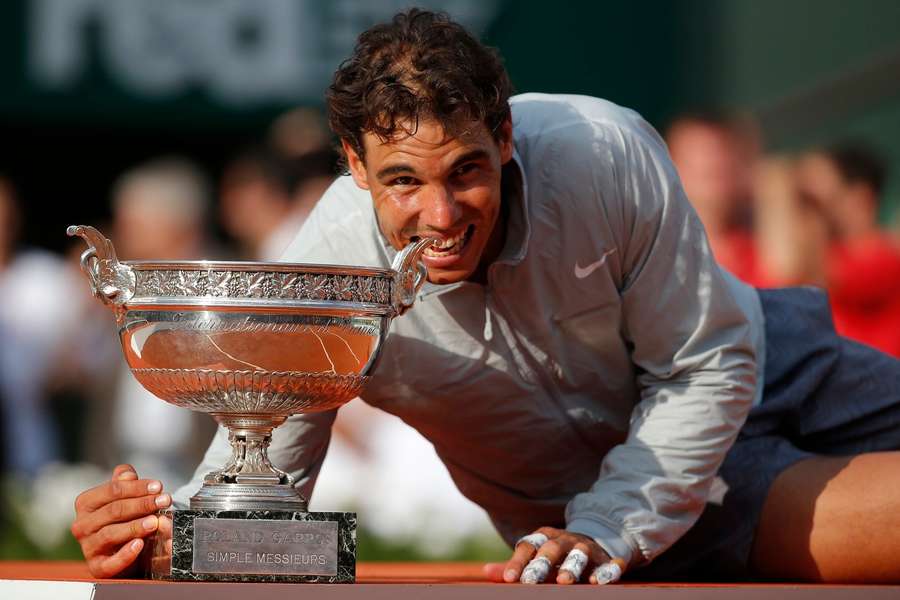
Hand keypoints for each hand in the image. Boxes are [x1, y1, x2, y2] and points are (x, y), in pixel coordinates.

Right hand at [70, 464, 171, 577]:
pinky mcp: (98, 567)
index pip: (112, 490)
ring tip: (155, 521)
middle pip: (114, 510)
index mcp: (86, 503)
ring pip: (111, 533)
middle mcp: (82, 525)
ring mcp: (88, 547)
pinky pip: (110, 563)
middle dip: (142, 504)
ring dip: (135, 526)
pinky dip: (125, 554)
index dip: (137, 487)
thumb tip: (127, 473)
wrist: (125, 551)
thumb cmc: (124, 518)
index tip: (159, 486)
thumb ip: (124, 483)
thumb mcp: (125, 497)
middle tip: (164, 501)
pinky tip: (139, 544)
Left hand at [483, 526, 625, 584]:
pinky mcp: (605, 559)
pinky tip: (600, 581)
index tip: (509, 579)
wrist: (590, 541)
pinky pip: (608, 564)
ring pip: (579, 554)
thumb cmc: (555, 555)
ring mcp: (586, 548)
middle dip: (542, 564)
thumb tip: (486, 572)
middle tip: (531, 581)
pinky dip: (606, 571)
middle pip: (551, 549)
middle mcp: (564, 541)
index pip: (528, 546)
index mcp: (544, 538)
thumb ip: (514, 565)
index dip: (517, 562)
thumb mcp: (536, 556)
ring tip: (565, 581)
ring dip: (572, 566)